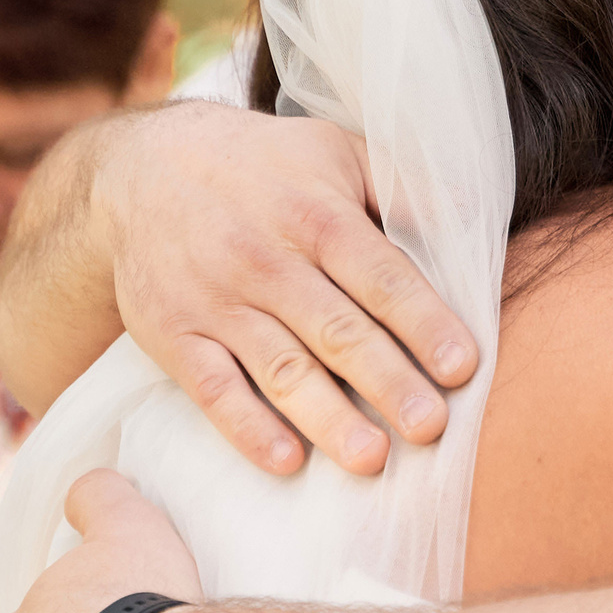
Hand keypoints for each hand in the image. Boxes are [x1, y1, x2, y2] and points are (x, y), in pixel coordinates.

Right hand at [40, 99, 480, 476]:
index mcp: (316, 214)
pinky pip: (212, 389)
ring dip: (327, 417)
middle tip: (432, 428)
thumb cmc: (264, 168)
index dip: (423, 321)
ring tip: (372, 459)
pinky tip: (287, 460)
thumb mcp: (333, 151)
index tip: (463, 365)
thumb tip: (470, 216)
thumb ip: (401, 184)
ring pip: (280, 368)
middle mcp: (266, 260)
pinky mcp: (174, 336)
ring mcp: (216, 301)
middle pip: (336, 330)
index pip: (380, 275)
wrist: (142, 170)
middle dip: (387, 381)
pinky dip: (246, 427)